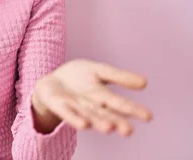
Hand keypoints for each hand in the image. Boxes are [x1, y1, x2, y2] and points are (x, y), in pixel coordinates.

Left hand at [32, 59, 152, 135]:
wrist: (53, 80)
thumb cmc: (79, 78)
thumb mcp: (100, 71)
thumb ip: (119, 77)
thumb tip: (145, 82)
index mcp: (103, 97)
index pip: (120, 104)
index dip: (133, 110)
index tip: (149, 117)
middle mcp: (91, 106)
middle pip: (105, 114)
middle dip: (116, 122)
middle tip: (128, 130)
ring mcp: (75, 107)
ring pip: (88, 116)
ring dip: (97, 122)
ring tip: (108, 128)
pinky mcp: (59, 105)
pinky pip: (67, 113)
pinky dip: (75, 119)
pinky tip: (83, 125)